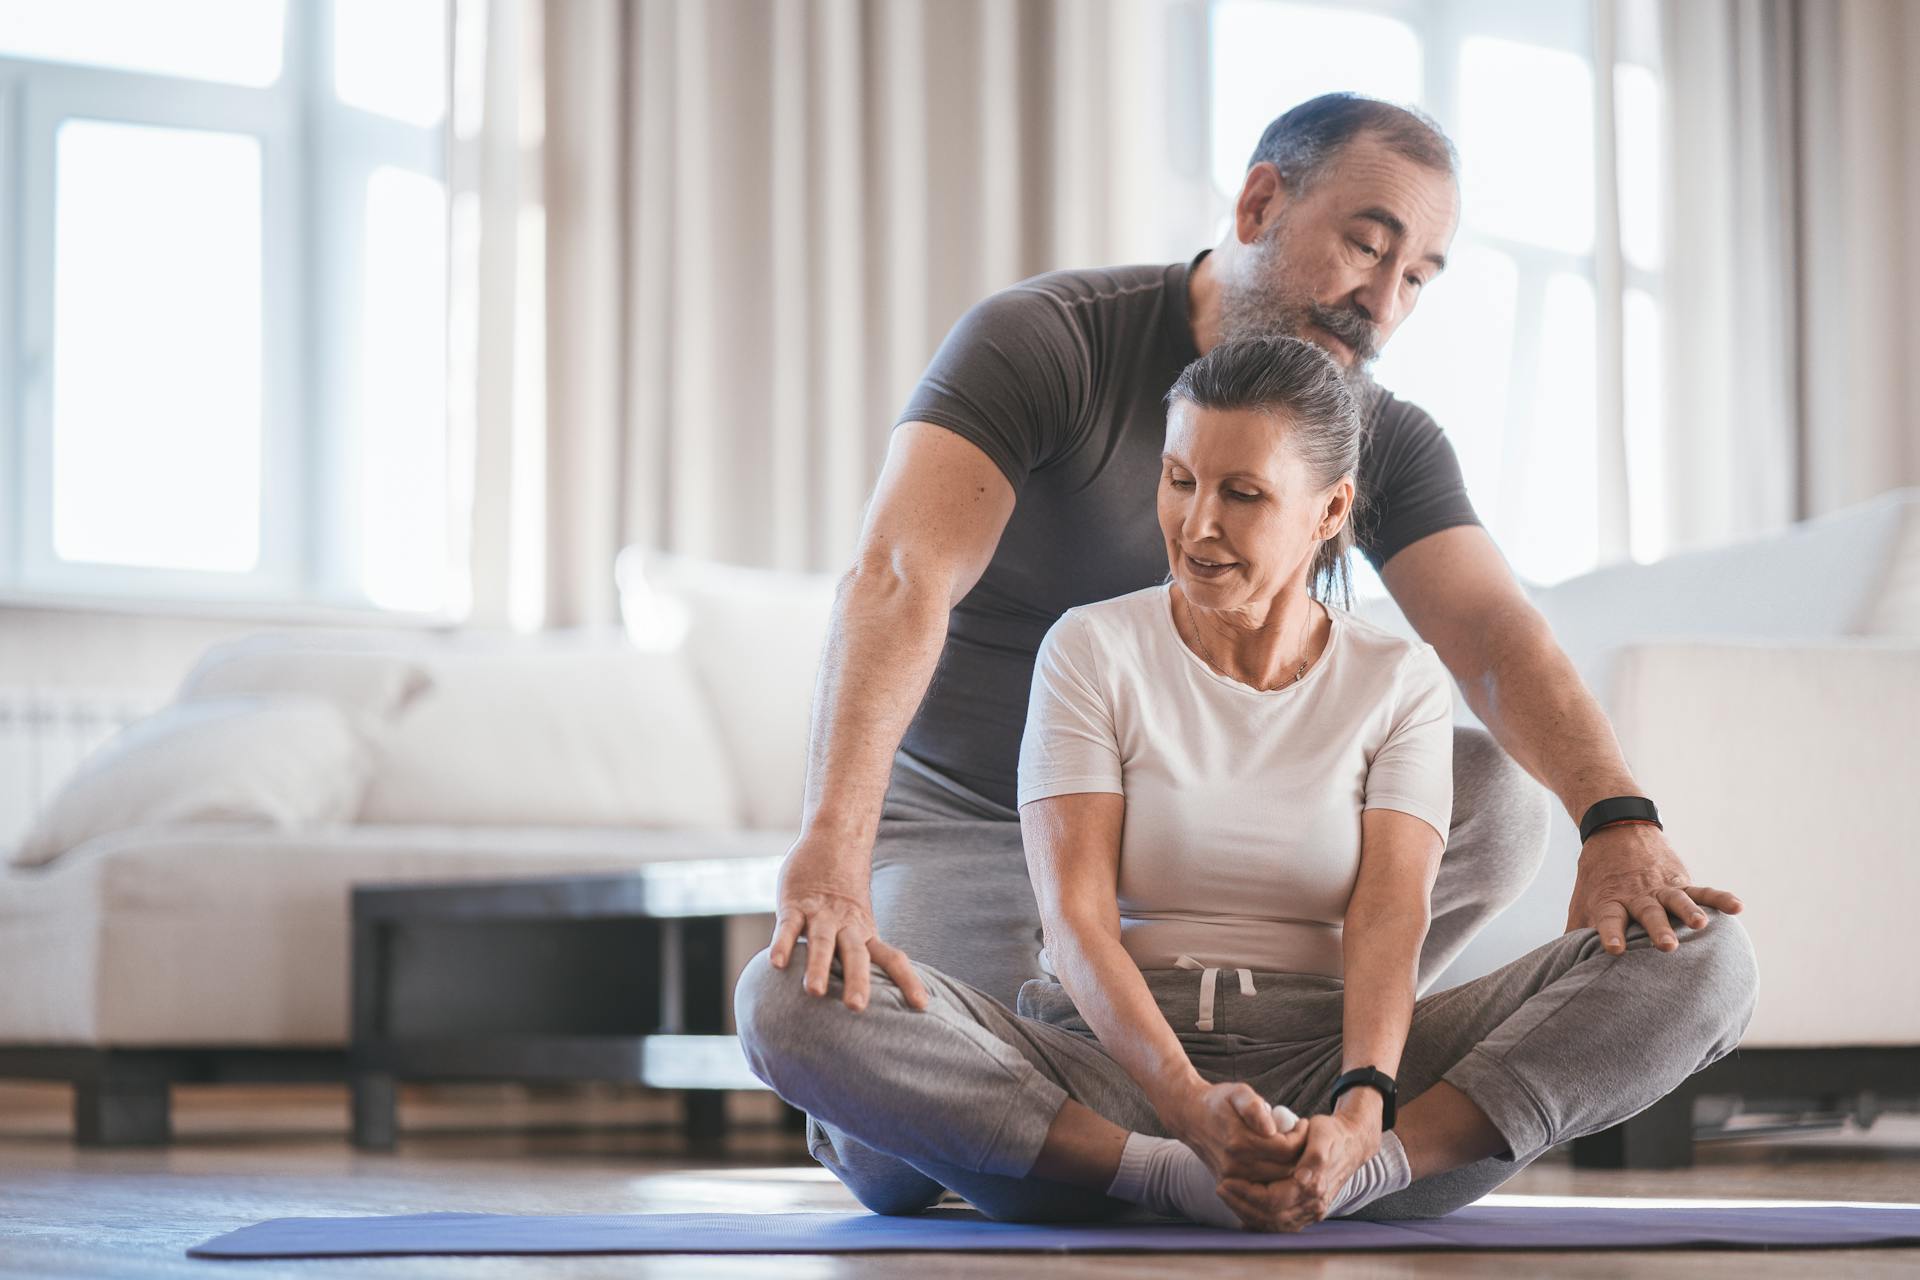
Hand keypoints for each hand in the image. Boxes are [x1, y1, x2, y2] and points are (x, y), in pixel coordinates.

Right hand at [768, 833, 929, 1012]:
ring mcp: (820, 915)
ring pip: (821, 942)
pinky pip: (787, 926)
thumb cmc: (843, 895)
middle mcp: (846, 925)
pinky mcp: (793, 905)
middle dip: (857, 981)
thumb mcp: (858, 923)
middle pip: (856, 955)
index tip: (923, 1006)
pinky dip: (783, 944)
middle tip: (857, 1008)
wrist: (834, 840)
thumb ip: (859, 954)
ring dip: (818, 966)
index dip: (908, 980)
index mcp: (866, 933)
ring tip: (815, 992)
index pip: (892, 958)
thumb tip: (867, 994)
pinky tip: (776, 963)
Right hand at [1159, 1080, 1308, 1183]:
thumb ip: (1253, 1106)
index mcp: (1240, 1141)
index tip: (1304, 1124)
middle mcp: (1235, 1165)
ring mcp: (1232, 1179)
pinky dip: (1278, 1180)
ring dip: (1292, 1169)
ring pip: (1277, 1183)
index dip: (1302, 1137)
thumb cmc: (1218, 1101)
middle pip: (1285, 1171)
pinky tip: (1281, 1164)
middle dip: (1301, 1155)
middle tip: (1305, 1139)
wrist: (1188, 1116)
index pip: (1286, 1149)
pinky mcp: (1230, 1185)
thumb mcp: (1237, 1092)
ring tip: (1295, 1149)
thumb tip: (1270, 1127)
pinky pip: (1263, 1190)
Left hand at [1215, 1110, 1377, 1231]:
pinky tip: (1242, 1207)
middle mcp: (1314, 1205)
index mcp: (1315, 1187)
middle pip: (1270, 1217)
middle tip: (1221, 1188)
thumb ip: (1314, 1156)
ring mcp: (1311, 1211)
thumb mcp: (1322, 1135)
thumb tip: (1301, 1179)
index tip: (1226, 1181)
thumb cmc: (1332, 1133)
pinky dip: (1259, 1218)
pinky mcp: (1307, 1210)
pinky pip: (1279, 1223)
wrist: (1351, 1142)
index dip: (1247, 1193)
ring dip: (1247, 1212)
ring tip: (1228, 1196)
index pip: (1273, 1200)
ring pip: (1273, 1224)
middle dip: (1242, 1205)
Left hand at [1566, 822, 1743, 954]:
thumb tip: (1562, 966)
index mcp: (1611, 901)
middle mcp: (1637, 895)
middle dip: (1658, 928)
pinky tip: (1738, 907)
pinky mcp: (1680, 880)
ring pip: (1677, 900)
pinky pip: (1702, 889)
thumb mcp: (1583, 901)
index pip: (1609, 919)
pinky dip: (1720, 897)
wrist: (1615, 829)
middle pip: (1648, 913)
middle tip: (1667, 945)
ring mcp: (1661, 887)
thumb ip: (1577, 931)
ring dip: (1689, 911)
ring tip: (1702, 925)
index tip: (1615, 949)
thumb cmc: (1597, 878)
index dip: (1611, 933)